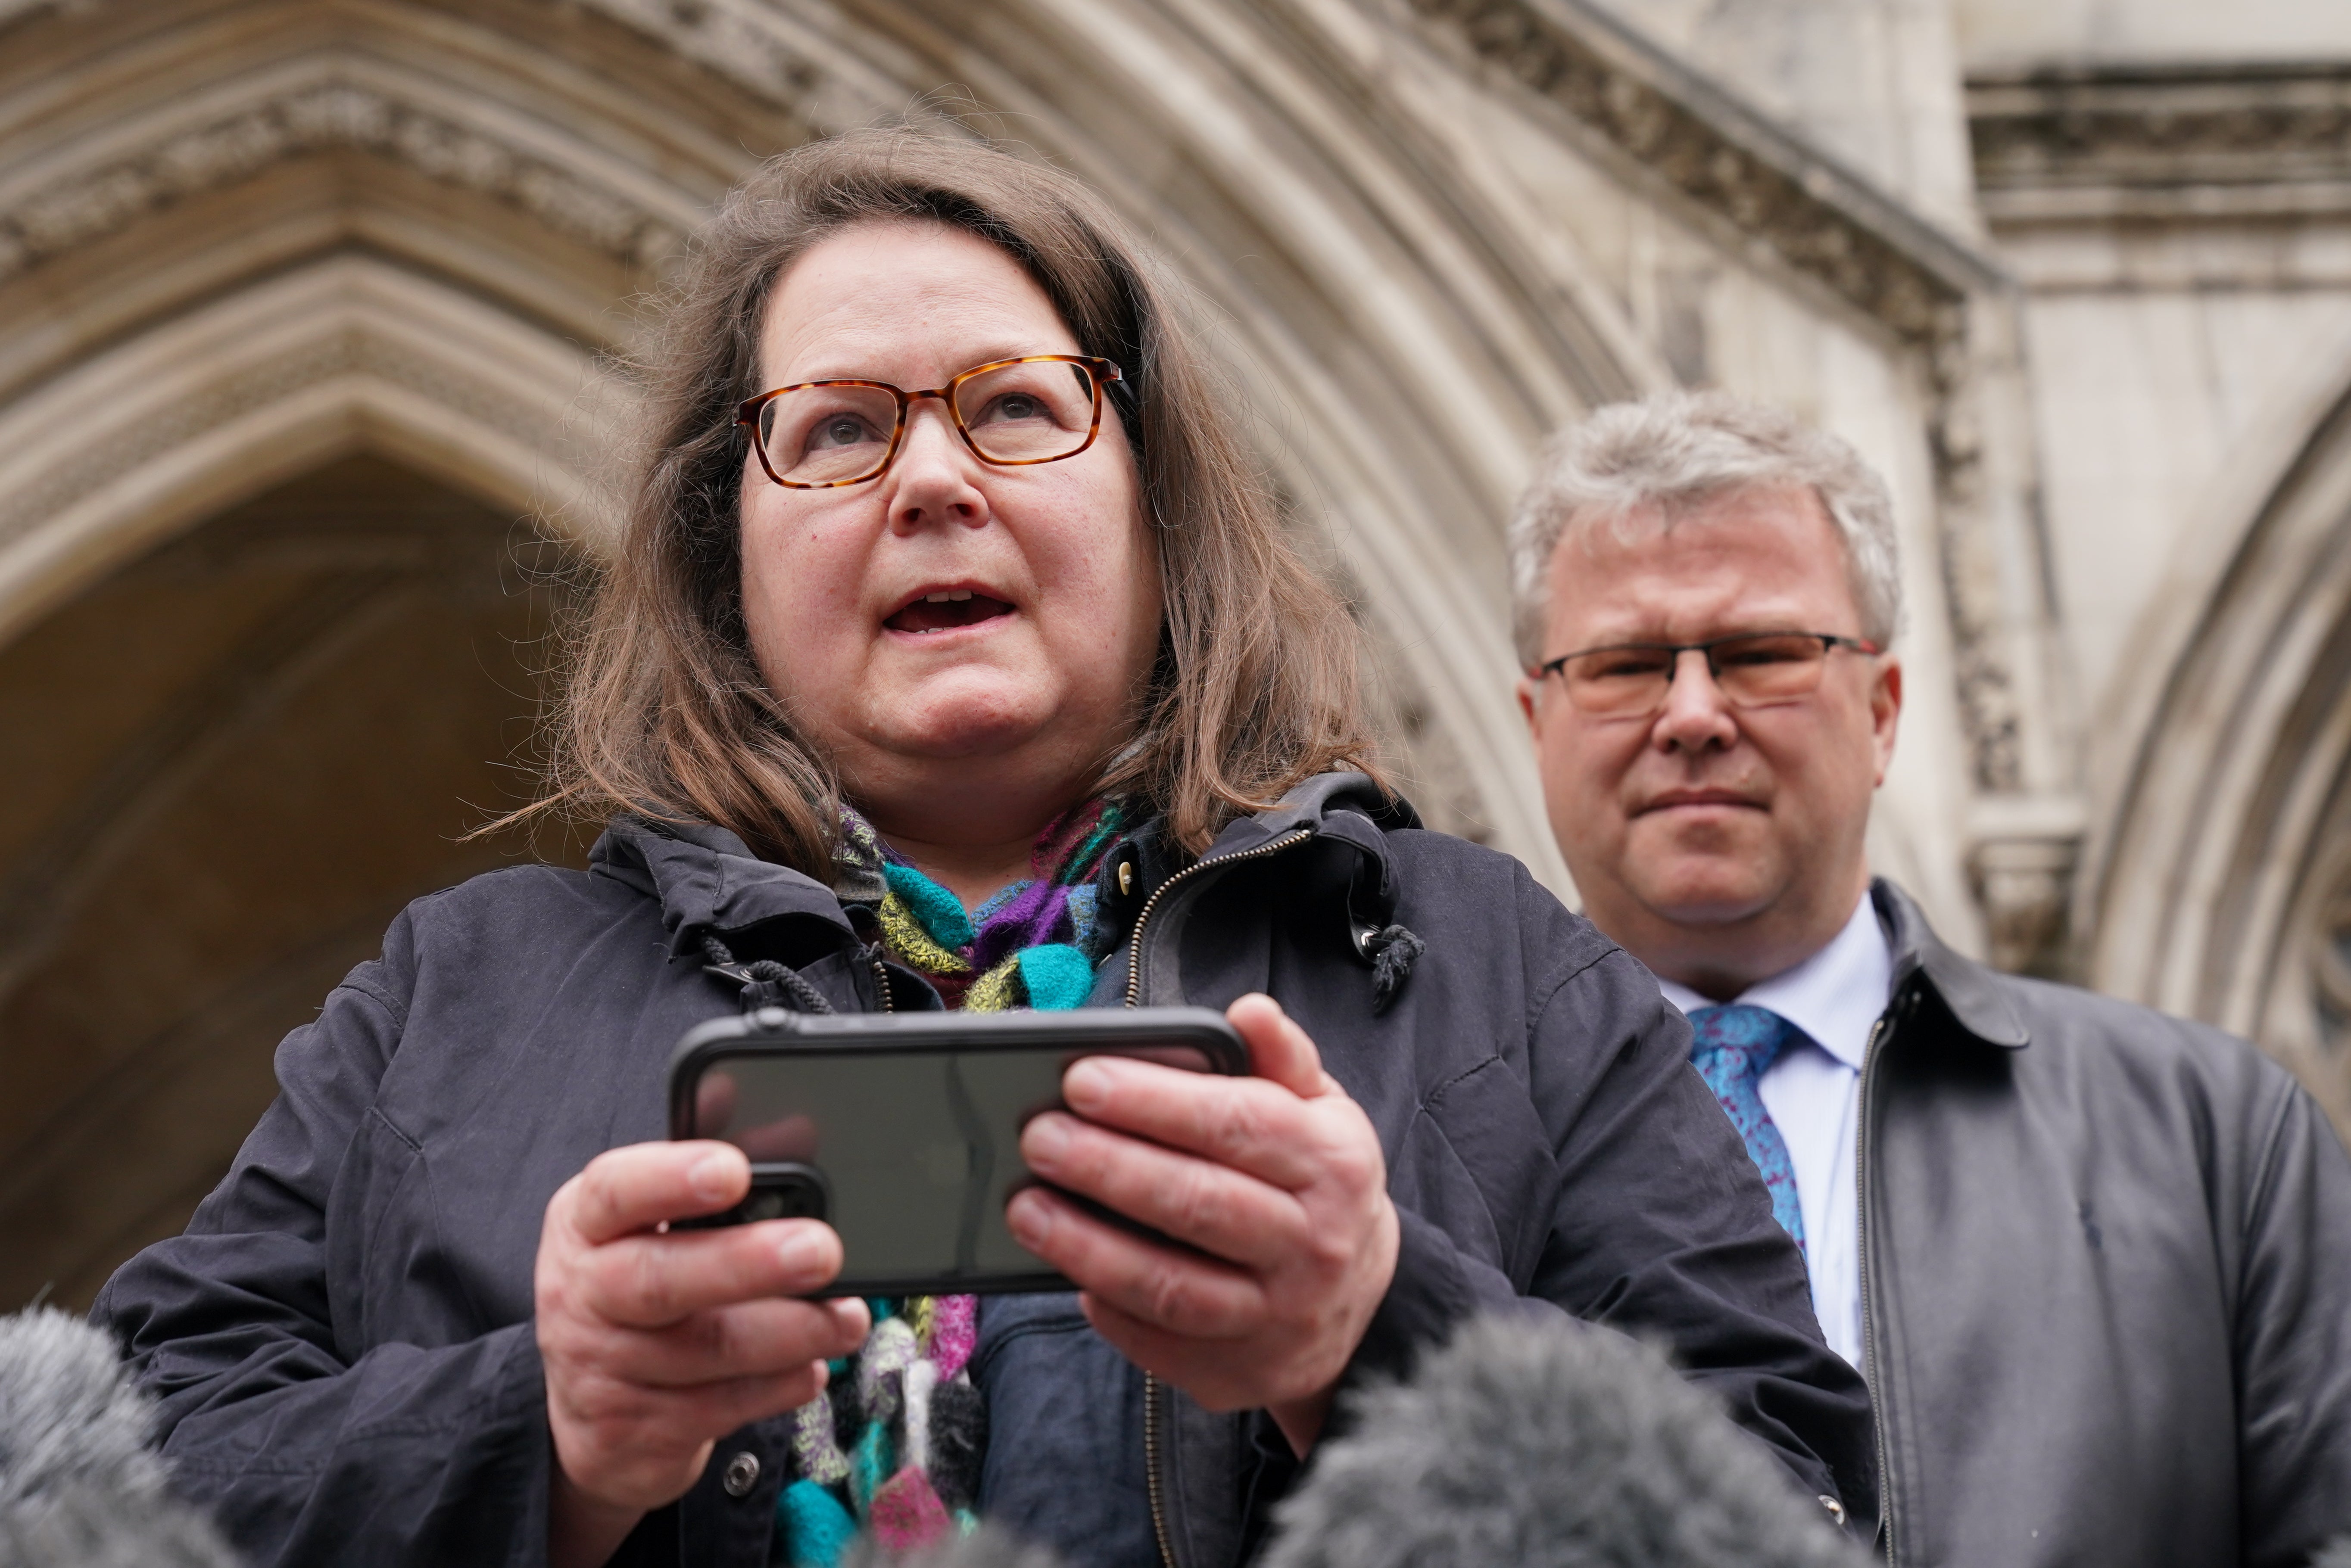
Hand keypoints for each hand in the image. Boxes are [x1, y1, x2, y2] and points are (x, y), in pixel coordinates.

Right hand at [535, 1141, 869, 1566]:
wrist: (589, 1411)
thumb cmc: (636, 1284)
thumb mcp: (652, 1220)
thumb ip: (716, 1171)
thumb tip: (793, 1125)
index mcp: (586, 1224)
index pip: (615, 1192)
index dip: (670, 1180)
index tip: (733, 1170)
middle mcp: (584, 1295)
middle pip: (659, 1280)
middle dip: (747, 1264)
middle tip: (821, 1250)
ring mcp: (605, 1370)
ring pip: (704, 1352)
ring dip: (790, 1333)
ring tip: (848, 1318)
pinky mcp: (638, 1431)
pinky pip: (720, 1409)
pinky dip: (778, 1387)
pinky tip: (812, 1366)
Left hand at [1007, 994, 1399, 1453]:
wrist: (1362, 1307)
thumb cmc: (1319, 1187)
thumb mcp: (1323, 1114)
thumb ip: (1283, 1059)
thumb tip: (1248, 1011)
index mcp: (1332, 1165)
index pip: (1238, 1124)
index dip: (1155, 1101)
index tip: (1081, 1077)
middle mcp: (1312, 1245)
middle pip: (1197, 1203)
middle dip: (1107, 1166)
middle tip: (1037, 1135)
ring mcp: (1276, 1317)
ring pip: (1170, 1283)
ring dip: (1087, 1245)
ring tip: (1025, 1206)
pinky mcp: (1240, 1372)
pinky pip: (1159, 1341)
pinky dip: (1106, 1307)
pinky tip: (1066, 1271)